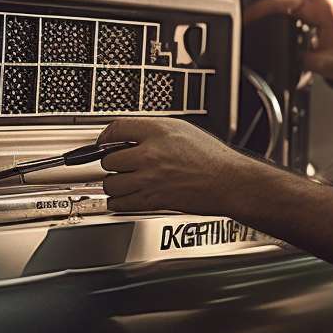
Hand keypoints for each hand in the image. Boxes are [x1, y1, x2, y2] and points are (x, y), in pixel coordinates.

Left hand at [98, 117, 259, 213]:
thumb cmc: (212, 157)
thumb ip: (154, 131)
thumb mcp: (183, 130)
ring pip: (110, 183)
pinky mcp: (151, 200)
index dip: (105, 136)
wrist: (228, 182)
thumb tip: (131, 135)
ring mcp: (149, 180)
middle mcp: (150, 155)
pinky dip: (118, 201)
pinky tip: (126, 196)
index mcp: (157, 133)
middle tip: (122, 164)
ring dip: (114, 184)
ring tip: (125, 181)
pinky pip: (118, 203)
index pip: (115, 129)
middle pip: (108, 159)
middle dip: (113, 163)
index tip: (104, 142)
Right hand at [243, 0, 332, 89]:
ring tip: (258, 14)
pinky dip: (290, 12)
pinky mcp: (327, 16)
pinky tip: (281, 21)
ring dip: (279, 5)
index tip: (249, 12)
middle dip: (267, 2)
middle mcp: (326, 4)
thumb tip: (281, 55)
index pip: (286, 1)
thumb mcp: (323, 63)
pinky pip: (303, 9)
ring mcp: (327, 8)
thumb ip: (298, 57)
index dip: (264, 6)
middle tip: (249, 13)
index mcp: (325, 9)